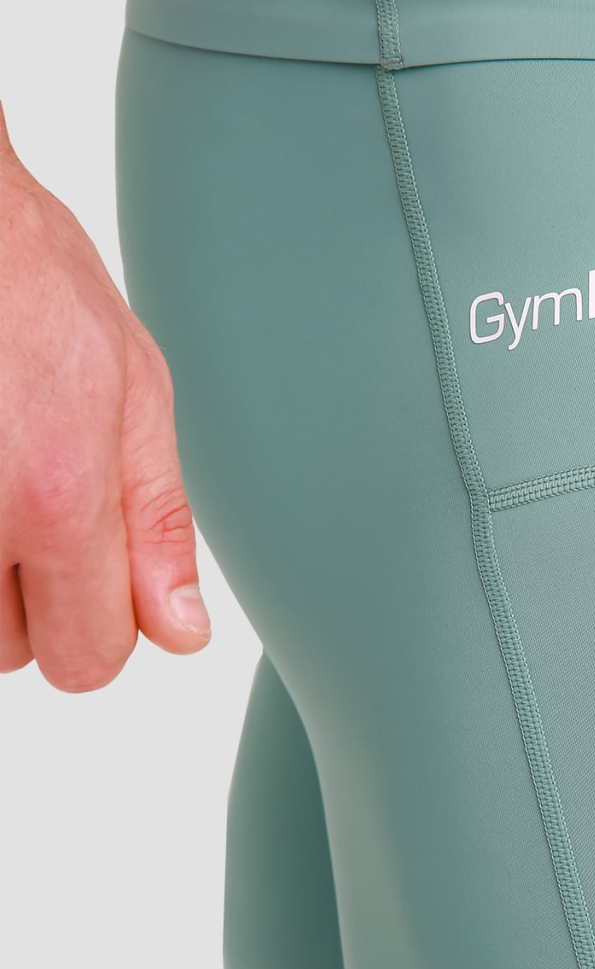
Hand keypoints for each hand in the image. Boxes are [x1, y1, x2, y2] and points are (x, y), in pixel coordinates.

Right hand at [0, 103, 209, 691]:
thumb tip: (181, 632)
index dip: (104, 622)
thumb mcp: (136, 393)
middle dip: (36, 594)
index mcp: (52, 496)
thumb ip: (157, 524)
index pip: (88, 661)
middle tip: (31, 490)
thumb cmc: (30, 283)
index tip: (100, 575)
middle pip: (14, 651)